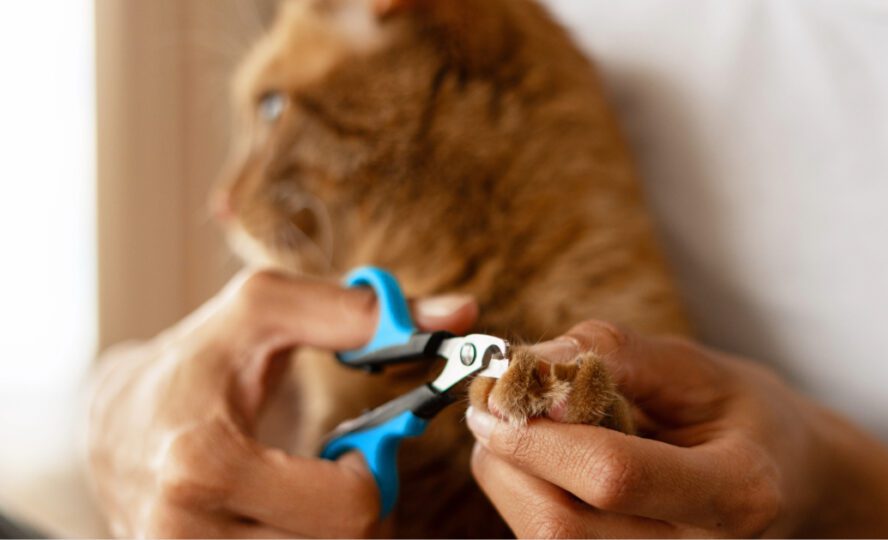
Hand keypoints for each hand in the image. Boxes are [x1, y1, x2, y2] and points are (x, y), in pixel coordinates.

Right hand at [86, 269, 477, 536]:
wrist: (113, 422)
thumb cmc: (198, 360)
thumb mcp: (267, 312)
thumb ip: (363, 313)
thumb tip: (462, 314)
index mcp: (203, 464)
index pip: (349, 510)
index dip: (374, 472)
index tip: (356, 444)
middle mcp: (184, 533)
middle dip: (363, 507)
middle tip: (340, 470)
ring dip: (335, 530)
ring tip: (311, 490)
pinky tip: (289, 515)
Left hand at [467, 321, 887, 537]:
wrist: (788, 480)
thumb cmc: (743, 415)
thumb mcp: (696, 367)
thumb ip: (614, 357)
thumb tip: (528, 362)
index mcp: (735, 492)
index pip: (612, 477)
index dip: (541, 436)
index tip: (496, 394)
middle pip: (559, 528)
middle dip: (508, 460)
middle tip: (493, 406)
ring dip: (509, 477)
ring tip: (532, 428)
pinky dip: (527, 495)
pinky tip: (550, 462)